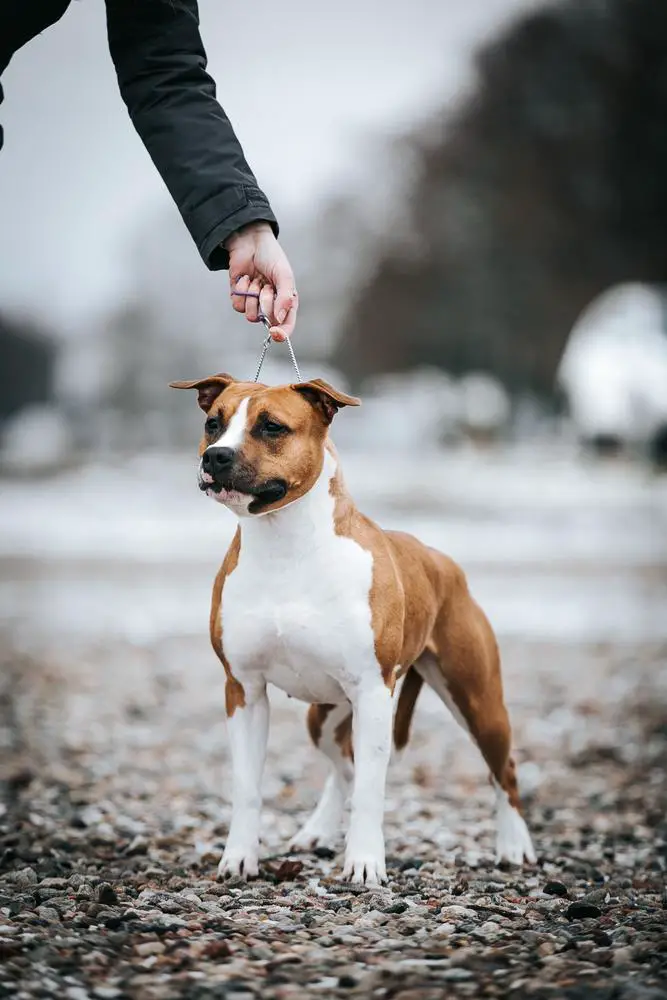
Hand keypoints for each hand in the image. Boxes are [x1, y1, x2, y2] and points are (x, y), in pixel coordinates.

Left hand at [225, 222, 297, 340]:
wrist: (250, 241)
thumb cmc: (271, 257)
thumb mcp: (284, 275)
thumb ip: (285, 298)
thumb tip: (279, 319)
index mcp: (286, 301)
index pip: (286, 325)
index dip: (282, 333)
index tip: (276, 333)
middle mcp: (270, 305)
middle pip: (267, 320)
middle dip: (266, 302)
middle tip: (266, 285)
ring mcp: (254, 302)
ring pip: (251, 315)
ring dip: (253, 296)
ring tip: (256, 280)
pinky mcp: (240, 296)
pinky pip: (238, 305)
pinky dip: (241, 291)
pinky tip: (245, 278)